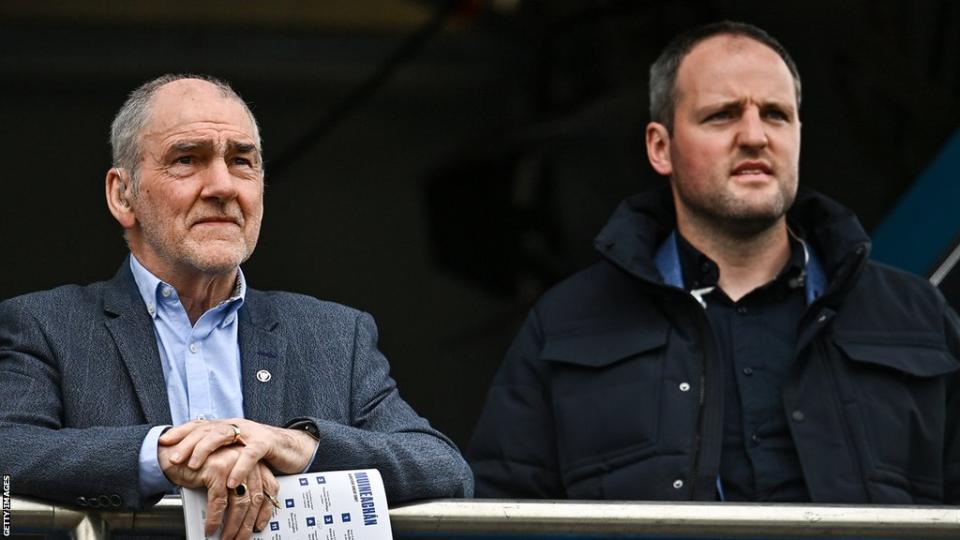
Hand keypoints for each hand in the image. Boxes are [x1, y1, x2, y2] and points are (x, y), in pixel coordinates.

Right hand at [159, 445, 278, 539]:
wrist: (175, 455)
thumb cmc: (201, 466)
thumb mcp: (227, 475)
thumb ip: (240, 488)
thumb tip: (248, 517)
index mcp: (253, 461)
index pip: (269, 487)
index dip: (266, 509)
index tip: (259, 525)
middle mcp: (246, 460)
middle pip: (254, 498)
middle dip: (246, 524)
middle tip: (241, 538)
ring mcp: (233, 464)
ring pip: (239, 502)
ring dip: (232, 526)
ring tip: (226, 538)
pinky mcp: (217, 470)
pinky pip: (219, 502)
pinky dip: (214, 519)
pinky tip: (211, 528)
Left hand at [160, 418, 317, 488]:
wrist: (294, 448)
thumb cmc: (263, 452)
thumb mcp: (236, 451)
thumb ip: (219, 452)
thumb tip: (191, 462)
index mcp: (227, 427)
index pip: (200, 425)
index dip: (181, 432)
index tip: (163, 441)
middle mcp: (237, 426)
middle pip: (207, 430)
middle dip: (188, 444)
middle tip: (174, 459)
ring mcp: (251, 432)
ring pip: (224, 436)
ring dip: (207, 450)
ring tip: (195, 467)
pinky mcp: (266, 443)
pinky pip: (250, 454)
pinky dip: (239, 467)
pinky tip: (231, 480)